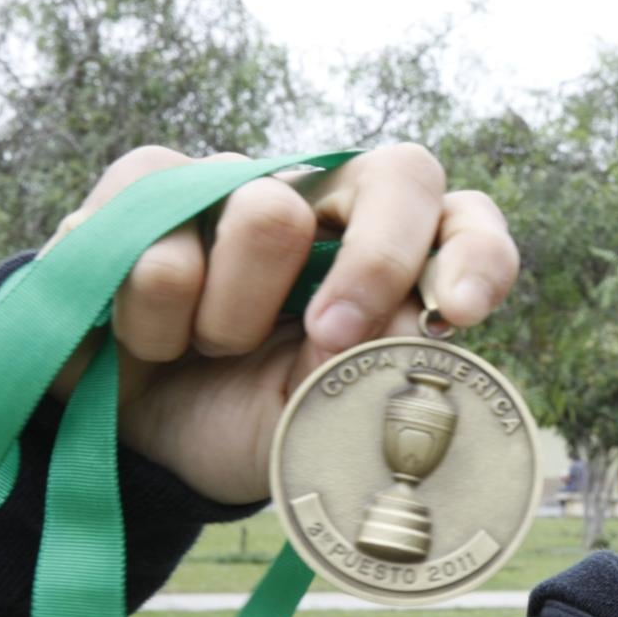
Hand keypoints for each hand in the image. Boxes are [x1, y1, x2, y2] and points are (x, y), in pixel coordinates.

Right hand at [44, 144, 518, 503]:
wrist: (140, 441)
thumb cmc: (252, 421)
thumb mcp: (320, 424)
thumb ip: (368, 377)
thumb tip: (408, 327)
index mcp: (399, 261)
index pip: (466, 223)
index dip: (476, 256)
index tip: (456, 315)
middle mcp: (336, 204)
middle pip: (401, 174)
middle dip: (377, 263)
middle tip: (333, 339)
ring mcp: (246, 183)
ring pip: (268, 213)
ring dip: (234, 319)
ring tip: (210, 352)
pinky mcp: (151, 185)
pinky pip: (163, 242)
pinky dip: (155, 320)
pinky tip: (151, 341)